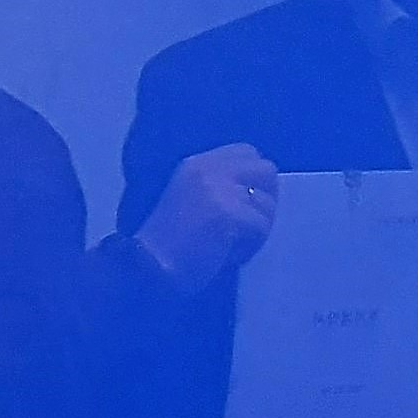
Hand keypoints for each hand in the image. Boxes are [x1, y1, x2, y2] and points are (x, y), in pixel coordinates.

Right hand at [135, 144, 277, 291]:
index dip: (255, 177)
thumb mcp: (188, 198)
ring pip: (267, 204)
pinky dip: (250, 246)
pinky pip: (261, 228)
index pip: (247, 152)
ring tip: (232, 244)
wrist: (150, 266)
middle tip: (249, 223)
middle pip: (265, 170)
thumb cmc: (167, 242)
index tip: (246, 203)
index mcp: (197, 164)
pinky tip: (228, 254)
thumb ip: (219, 187)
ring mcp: (221, 189)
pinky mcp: (230, 213)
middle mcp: (210, 169)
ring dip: (258, 227)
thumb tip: (257, 191)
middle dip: (265, 198)